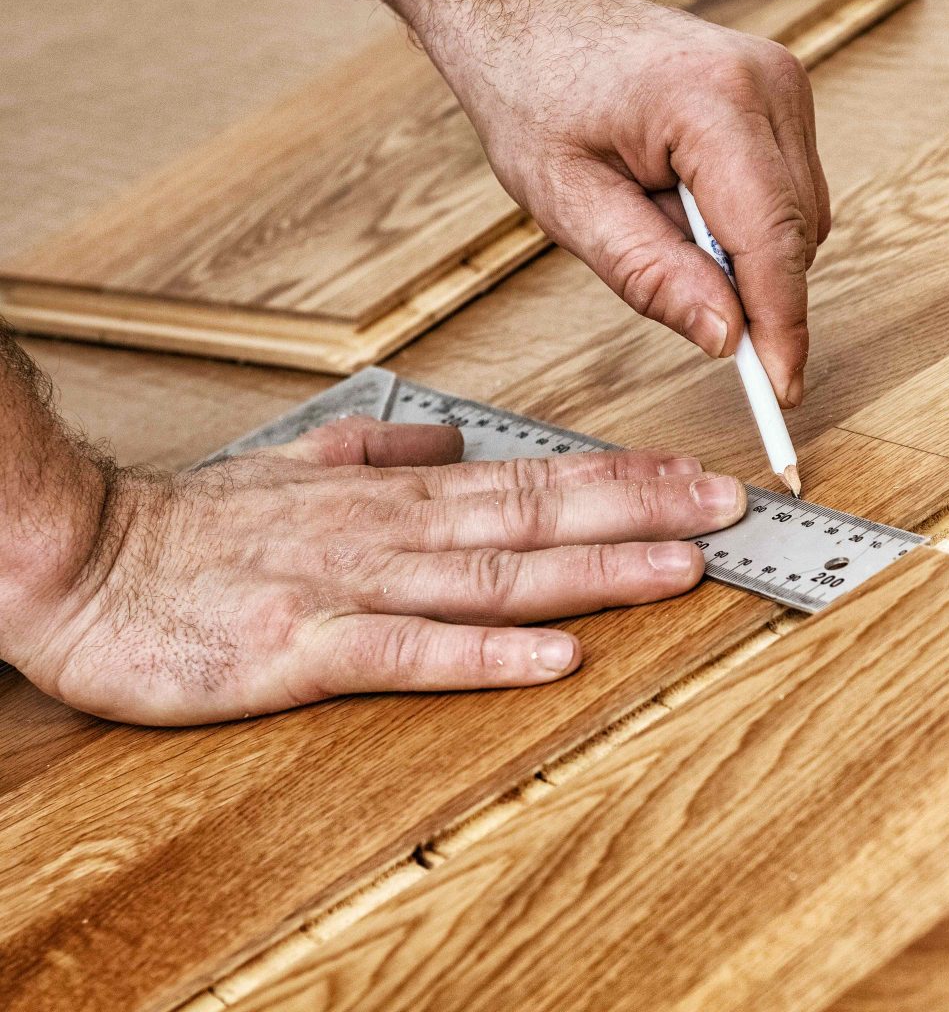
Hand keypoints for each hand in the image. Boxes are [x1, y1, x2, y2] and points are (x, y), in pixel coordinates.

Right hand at [2, 416, 745, 725]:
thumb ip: (378, 452)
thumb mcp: (292, 467)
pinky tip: (557, 654)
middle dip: (641, 512)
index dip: (623, 480)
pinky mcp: (302, 651)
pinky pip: (410, 652)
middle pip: (535, 517)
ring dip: (594, 571)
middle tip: (730, 509)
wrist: (73, 560)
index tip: (699, 478)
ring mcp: (350, 589)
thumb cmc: (187, 528)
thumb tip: (451, 437)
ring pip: (494, 576)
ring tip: (680, 568)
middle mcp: (390, 535)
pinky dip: (489, 654)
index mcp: (392, 498)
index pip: (530, 479)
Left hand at [430, 0, 828, 406]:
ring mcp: (785, 82)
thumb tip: (727, 339)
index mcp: (712, 102)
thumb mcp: (567, 202)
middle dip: (746, 285)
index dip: (781, 326)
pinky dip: (745, 220)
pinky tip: (679, 192)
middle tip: (661, 280)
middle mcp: (768, 83)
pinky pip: (792, 193)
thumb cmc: (534, 90)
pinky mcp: (785, 94)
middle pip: (796, 237)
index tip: (780, 392)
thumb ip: (651, 274)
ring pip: (801, 221)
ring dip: (741, 250)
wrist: (532, 8)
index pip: (773, 240)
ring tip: (654, 211)